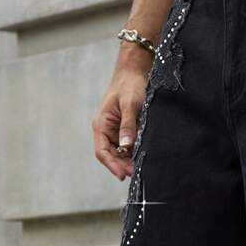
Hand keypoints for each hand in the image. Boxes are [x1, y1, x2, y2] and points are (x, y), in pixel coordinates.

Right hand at [92, 43, 151, 180]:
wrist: (135, 70)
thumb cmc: (130, 84)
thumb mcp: (130, 104)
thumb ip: (128, 125)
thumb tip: (126, 145)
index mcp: (101, 125)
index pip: (102, 151)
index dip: (111, 165)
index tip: (123, 174)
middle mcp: (107, 130)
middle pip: (111, 155)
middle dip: (122, 165)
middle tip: (136, 172)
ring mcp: (116, 131)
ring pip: (120, 152)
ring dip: (129, 160)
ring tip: (141, 165)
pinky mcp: (127, 129)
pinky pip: (129, 145)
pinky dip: (134, 152)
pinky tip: (143, 155)